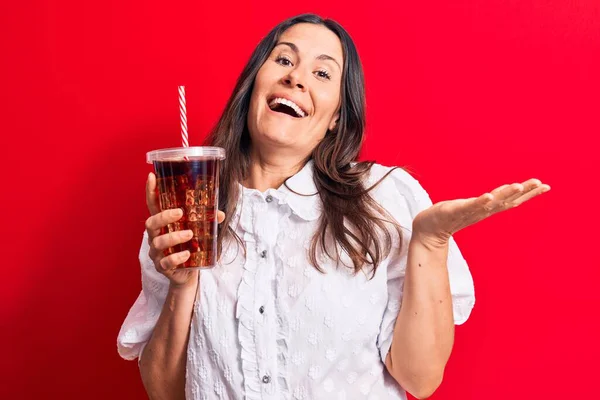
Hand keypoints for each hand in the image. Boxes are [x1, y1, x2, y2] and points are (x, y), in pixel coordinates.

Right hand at [144, 172, 225, 288]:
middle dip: (163, 216)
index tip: (152, 176)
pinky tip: (187, 254)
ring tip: (190, 234)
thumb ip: (207, 221)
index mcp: (162, 224)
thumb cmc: (189, 246)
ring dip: (174, 236)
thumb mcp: (198, 231)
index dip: (150, 191)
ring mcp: (156, 252)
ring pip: (158, 242)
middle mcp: (156, 236)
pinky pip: (165, 262)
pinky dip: (176, 257)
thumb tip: (220, 214)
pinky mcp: (162, 266)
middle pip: (151, 222)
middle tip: (180, 213)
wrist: (187, 274)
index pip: (153, 205)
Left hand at [412, 178, 550, 249]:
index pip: (511, 200)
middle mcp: (481, 211)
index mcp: (487, 209)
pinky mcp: (454, 212)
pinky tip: (489, 196)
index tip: (545, 186)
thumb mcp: (472, 207)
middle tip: (540, 184)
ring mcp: (468, 212)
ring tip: (518, 186)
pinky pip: (469, 206)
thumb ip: (488, 201)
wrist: (428, 231)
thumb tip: (503, 193)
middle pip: (506, 201)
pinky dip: (480, 202)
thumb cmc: (449, 217)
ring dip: (504, 195)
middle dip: (524, 192)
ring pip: (490, 203)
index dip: (528, 193)